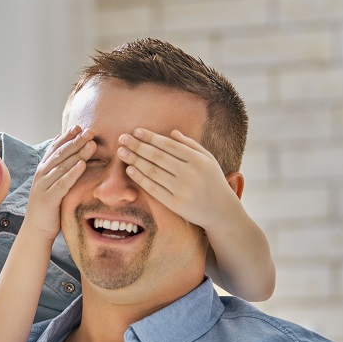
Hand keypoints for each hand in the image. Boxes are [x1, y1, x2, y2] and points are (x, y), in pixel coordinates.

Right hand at [24, 125, 95, 237]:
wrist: (36, 230)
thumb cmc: (48, 207)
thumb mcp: (52, 184)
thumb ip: (57, 167)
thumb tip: (62, 147)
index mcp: (43, 169)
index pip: (55, 147)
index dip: (67, 136)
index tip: (80, 126)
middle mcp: (42, 174)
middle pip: (60, 153)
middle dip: (76, 141)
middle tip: (90, 131)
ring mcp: (44, 185)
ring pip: (62, 165)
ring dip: (77, 153)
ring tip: (91, 144)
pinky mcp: (49, 198)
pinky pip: (62, 183)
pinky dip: (72, 173)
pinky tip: (82, 165)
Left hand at [117, 128, 241, 232]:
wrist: (221, 210)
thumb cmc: (212, 181)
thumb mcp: (208, 159)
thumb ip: (191, 145)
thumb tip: (171, 132)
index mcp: (198, 160)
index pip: (169, 145)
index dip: (151, 137)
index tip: (136, 131)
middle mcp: (190, 173)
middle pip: (157, 157)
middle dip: (137, 146)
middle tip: (122, 138)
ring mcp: (182, 189)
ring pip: (153, 171)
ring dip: (135, 160)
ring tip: (122, 152)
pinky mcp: (175, 204)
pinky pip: (153, 189)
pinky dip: (140, 178)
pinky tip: (130, 169)